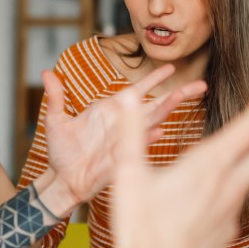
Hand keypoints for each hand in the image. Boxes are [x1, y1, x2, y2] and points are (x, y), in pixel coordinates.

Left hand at [43, 65, 207, 203]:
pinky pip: (137, 147)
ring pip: (152, 123)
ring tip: (182, 97)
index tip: (171, 67)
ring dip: (168, 110)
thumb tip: (47, 73)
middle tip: (201, 85)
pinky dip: (147, 138)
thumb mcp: (56, 120)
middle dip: (178, 94)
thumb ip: (56, 96)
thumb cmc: (62, 152)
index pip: (138, 91)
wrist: (60, 180)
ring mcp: (124, 142)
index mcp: (111, 111)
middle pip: (156, 106)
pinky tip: (159, 130)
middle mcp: (123, 125)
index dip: (155, 79)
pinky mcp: (121, 159)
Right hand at [108, 69, 248, 247]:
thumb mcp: (128, 175)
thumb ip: (131, 133)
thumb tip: (127, 98)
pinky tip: (228, 180)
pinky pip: (239, 196)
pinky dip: (241, 178)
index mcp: (208, 166)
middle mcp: (228, 185)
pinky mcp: (228, 229)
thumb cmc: (138, 229)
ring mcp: (232, 209)